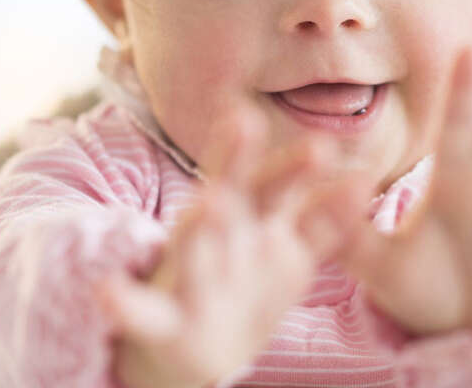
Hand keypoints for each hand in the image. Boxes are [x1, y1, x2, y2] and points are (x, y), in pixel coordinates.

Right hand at [100, 128, 370, 387]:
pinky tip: (105, 292)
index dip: (293, 161)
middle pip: (232, 191)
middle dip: (239, 159)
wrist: (199, 349)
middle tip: (248, 122)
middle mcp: (218, 233)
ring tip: (208, 203)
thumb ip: (324, 218)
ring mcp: (189, 272)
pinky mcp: (163, 320)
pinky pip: (142, 312)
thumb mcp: (289, 251)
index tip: (320, 139)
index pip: (272, 180)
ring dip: (199, 223)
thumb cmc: (248, 283)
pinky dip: (124, 302)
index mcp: (250, 216)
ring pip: (194, 244)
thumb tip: (365, 179)